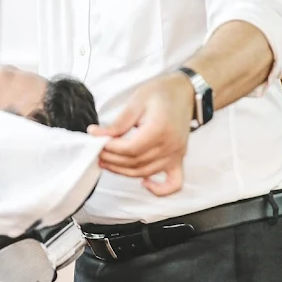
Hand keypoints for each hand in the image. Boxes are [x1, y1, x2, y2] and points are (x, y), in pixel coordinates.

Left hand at [89, 73, 193, 195]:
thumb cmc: (162, 93)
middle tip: (97, 151)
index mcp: (159, 129)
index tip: (96, 141)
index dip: (110, 149)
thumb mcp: (136, 101)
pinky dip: (160, 190)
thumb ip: (118, 123)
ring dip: (123, 171)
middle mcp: (170, 146)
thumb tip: (97, 135)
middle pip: (135, 163)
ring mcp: (176, 154)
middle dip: (112, 160)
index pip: (130, 149)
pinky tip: (144, 184)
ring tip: (107, 162)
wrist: (184, 92)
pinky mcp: (178, 159)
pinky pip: (173, 183)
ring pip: (145, 172)